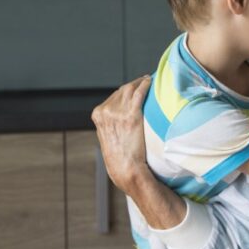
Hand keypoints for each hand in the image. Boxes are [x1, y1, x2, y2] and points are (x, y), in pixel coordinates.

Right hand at [91, 75, 151, 195]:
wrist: (126, 168)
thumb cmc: (119, 157)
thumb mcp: (107, 137)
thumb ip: (111, 123)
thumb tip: (119, 115)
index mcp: (98, 115)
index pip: (113, 97)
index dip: (125, 91)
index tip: (133, 87)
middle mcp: (106, 111)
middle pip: (122, 91)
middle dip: (133, 85)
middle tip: (143, 81)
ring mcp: (119, 113)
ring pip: (130, 89)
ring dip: (139, 82)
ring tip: (148, 80)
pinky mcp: (132, 115)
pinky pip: (139, 94)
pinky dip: (145, 85)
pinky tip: (150, 81)